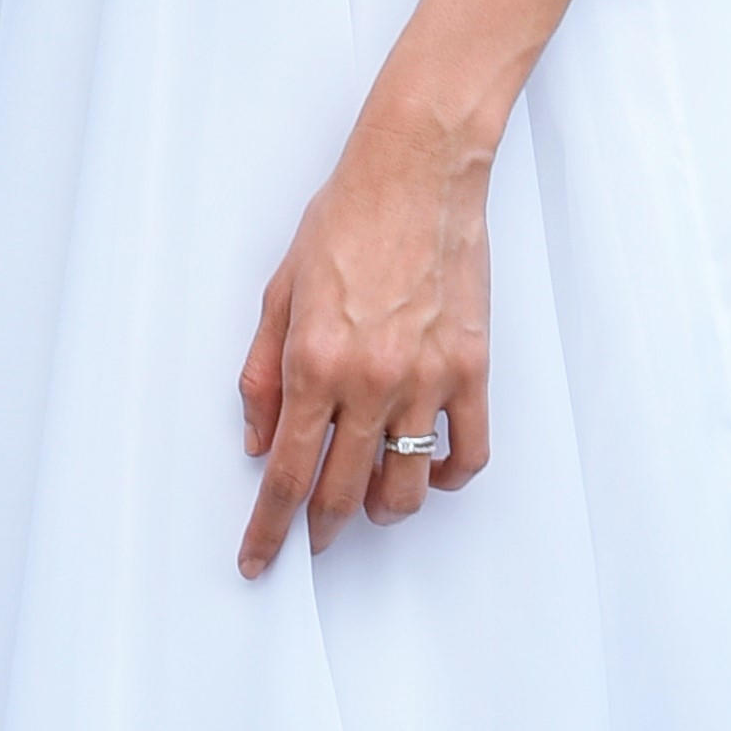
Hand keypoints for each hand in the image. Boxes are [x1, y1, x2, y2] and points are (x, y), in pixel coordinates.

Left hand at [237, 90, 493, 572]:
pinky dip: (448, 477)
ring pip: (408, 488)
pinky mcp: (473, 369)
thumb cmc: (345, 220)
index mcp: (314, 363)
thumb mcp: (279, 294)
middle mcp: (370, 381)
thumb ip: (263, 376)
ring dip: (383, 509)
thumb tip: (258, 443)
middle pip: (343, 493)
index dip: (268, 530)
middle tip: (311, 539)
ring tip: (369, 500)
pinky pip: (469, 453)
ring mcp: (428, 380)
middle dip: (321, 530)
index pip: (287, 475)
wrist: (417, 171)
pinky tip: (429, 471)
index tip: (258, 559)